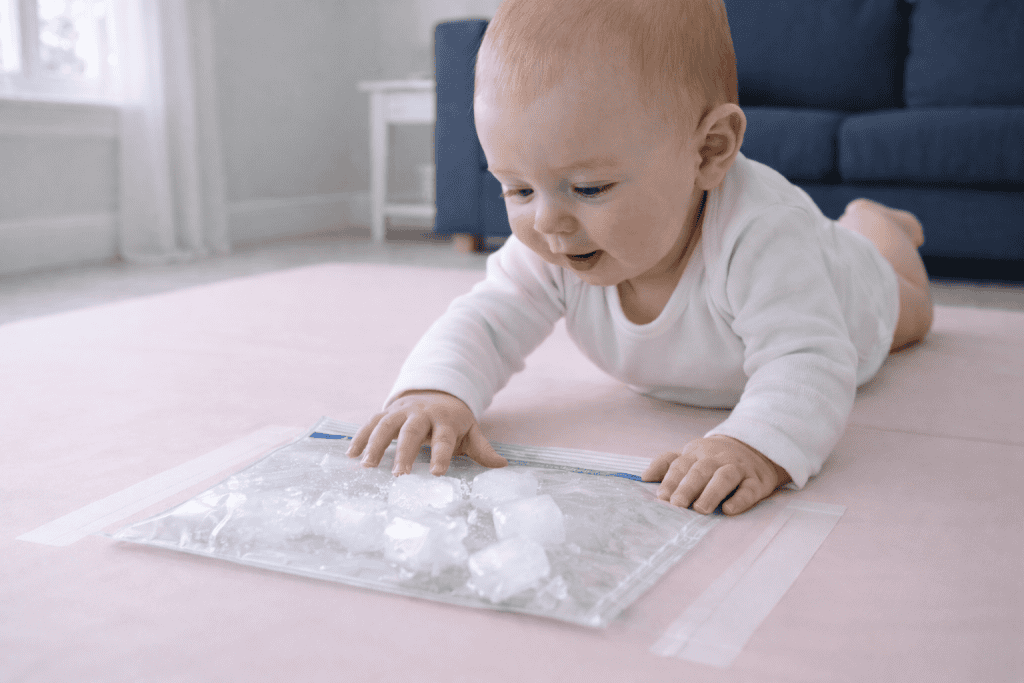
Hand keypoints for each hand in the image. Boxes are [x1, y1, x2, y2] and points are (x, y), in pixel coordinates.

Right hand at [347, 390, 506, 475]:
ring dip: (376, 445)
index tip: (437, 473)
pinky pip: (371, 422)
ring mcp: (403, 411)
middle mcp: (423, 414)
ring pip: (387, 425)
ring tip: (367, 466)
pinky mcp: (387, 411)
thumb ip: (482, 450)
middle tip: (399, 476)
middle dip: (404, 452)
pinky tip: (351, 455)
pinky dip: (360, 437)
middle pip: (412, 432)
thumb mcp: (470, 432)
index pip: (444, 439)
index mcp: (446, 421)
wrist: (436, 391)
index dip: (441, 455)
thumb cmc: (454, 421)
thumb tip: (502, 466)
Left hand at [641, 436, 790, 514]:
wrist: (755, 448)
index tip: (661, 496)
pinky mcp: (757, 481)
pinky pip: (749, 489)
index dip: (671, 480)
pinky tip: (728, 510)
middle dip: (687, 487)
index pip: (681, 464)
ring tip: (700, 509)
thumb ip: (667, 464)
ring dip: (711, 493)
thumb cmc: (714, 458)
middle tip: (677, 505)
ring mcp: (738, 468)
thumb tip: (644, 477)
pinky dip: (739, 500)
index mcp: (697, 453)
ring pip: (724, 477)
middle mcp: (717, 458)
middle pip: (700, 470)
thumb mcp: (691, 455)